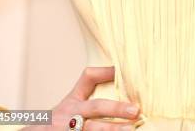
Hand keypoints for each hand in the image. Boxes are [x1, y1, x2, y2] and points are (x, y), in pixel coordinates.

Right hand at [22, 66, 141, 130]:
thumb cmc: (59, 122)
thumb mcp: (70, 104)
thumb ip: (88, 95)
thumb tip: (120, 82)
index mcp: (73, 100)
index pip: (89, 78)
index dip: (107, 71)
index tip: (123, 70)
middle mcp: (70, 114)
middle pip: (96, 107)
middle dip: (116, 108)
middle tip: (135, 110)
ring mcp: (68, 129)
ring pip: (93, 128)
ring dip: (112, 129)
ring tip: (131, 129)